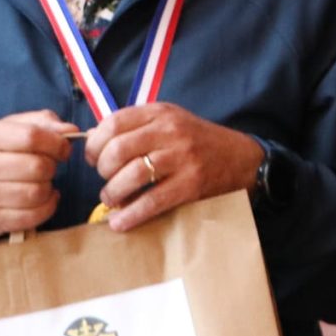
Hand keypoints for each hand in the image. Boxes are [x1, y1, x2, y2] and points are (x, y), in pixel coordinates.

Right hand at [0, 110, 74, 236]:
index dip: (56, 142)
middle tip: (49, 166)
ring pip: (37, 193)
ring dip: (49, 187)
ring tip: (43, 182)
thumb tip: (70, 131)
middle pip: (37, 166)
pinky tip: (45, 198)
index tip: (63, 148)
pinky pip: (33, 216)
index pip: (31, 136)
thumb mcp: (10, 128)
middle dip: (52, 166)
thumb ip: (42, 123)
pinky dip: (47, 207)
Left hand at [82, 103, 261, 233]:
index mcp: (161, 113)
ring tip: (111, 200)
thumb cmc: (198, 142)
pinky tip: (120, 222)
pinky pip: (152, 201)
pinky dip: (131, 214)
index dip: (95, 143)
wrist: (243, 159)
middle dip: (102, 170)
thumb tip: (94, 142)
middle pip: (118, 149)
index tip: (92, 158)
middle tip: (105, 180)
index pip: (114, 122)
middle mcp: (170, 131)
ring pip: (132, 175)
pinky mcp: (191, 184)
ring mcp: (182, 158)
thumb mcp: (170, 122)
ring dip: (113, 193)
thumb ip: (137, 128)